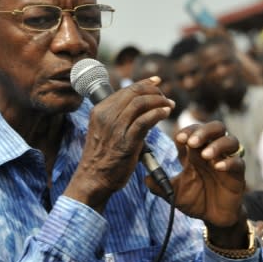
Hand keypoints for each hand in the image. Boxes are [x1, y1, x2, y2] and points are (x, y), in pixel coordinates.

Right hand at [66, 77, 173, 210]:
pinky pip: (145, 121)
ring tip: (169, 106)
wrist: (93, 179)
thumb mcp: (104, 130)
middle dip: (155, 92)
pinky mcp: (126, 142)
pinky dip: (158, 114)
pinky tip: (165, 114)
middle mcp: (106, 116)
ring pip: (140, 104)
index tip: (157, 82)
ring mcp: (115, 129)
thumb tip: (141, 105)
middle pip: (134, 93)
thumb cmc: (102, 156)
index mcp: (99, 110)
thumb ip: (118, 116)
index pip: (126, 89)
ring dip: (159, 102)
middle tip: (166, 98)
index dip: (145, 83)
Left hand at [152, 121, 244, 228]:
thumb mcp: (174, 192)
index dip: (187, 131)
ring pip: (230, 140)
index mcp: (196, 152)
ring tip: (205, 155)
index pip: (193, 131)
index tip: (178, 138)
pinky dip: (229, 162)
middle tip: (192, 142)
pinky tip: (218, 167)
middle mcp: (213, 152)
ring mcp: (226, 161)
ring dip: (217, 144)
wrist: (212, 218)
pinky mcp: (238, 174)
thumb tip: (144, 176)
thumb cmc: (195, 200)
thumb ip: (159, 184)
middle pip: (215, 128)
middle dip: (203, 131)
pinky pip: (238, 162)